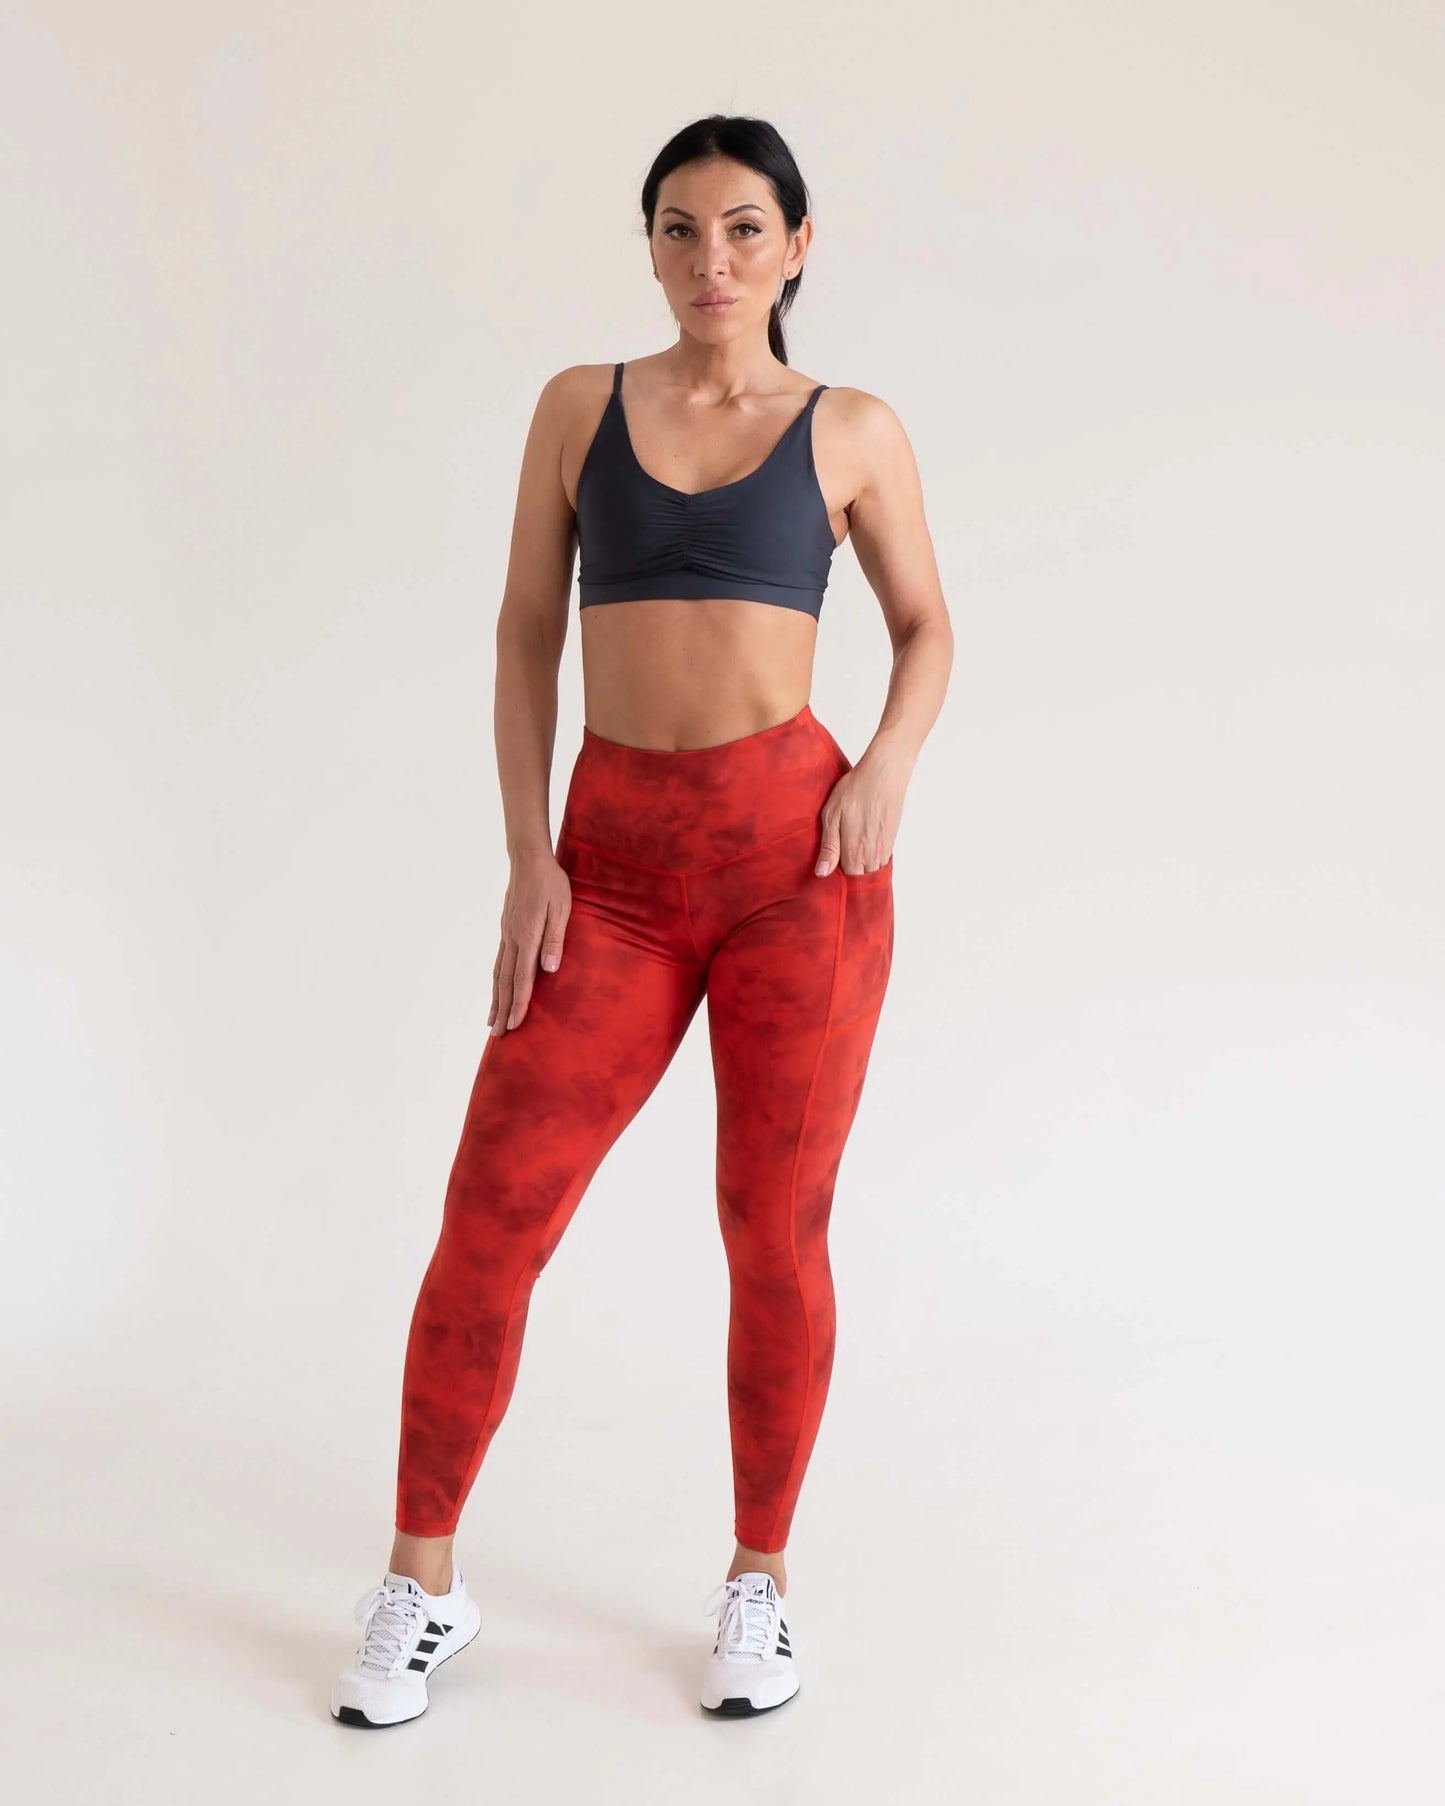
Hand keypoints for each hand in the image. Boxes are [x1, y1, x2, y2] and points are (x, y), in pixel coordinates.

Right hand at [489, 846, 571, 1034]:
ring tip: (491, 1022)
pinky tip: (496, 989)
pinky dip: (496, 981)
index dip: (518, 1003)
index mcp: (527, 936)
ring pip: (498, 974)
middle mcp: (512, 939)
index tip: (514, 1025)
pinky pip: (499, 962)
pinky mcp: (506, 930)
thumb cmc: (551, 883)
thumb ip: (555, 939)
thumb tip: (549, 969)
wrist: (528, 859)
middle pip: (504, 982)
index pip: (521, 978)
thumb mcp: (562, 908)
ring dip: (495, 999)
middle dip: (501, 1010)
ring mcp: (506, 935)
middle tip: (497, 1035)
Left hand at [814, 752, 905, 876]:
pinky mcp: (893, 838)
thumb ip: (829, 847)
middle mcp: (873, 854)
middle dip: (852, 866)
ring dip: (864, 860)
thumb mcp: (832, 815)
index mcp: (855, 851)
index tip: (832, 853)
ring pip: (874, 867)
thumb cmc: (855, 790)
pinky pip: (883, 857)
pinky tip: (866, 836)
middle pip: (862, 874)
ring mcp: (885, 846)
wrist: (884, 773)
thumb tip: (822, 873)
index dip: (838, 867)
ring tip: (854, 839)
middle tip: (842, 844)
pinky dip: (874, 853)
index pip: (847, 876)